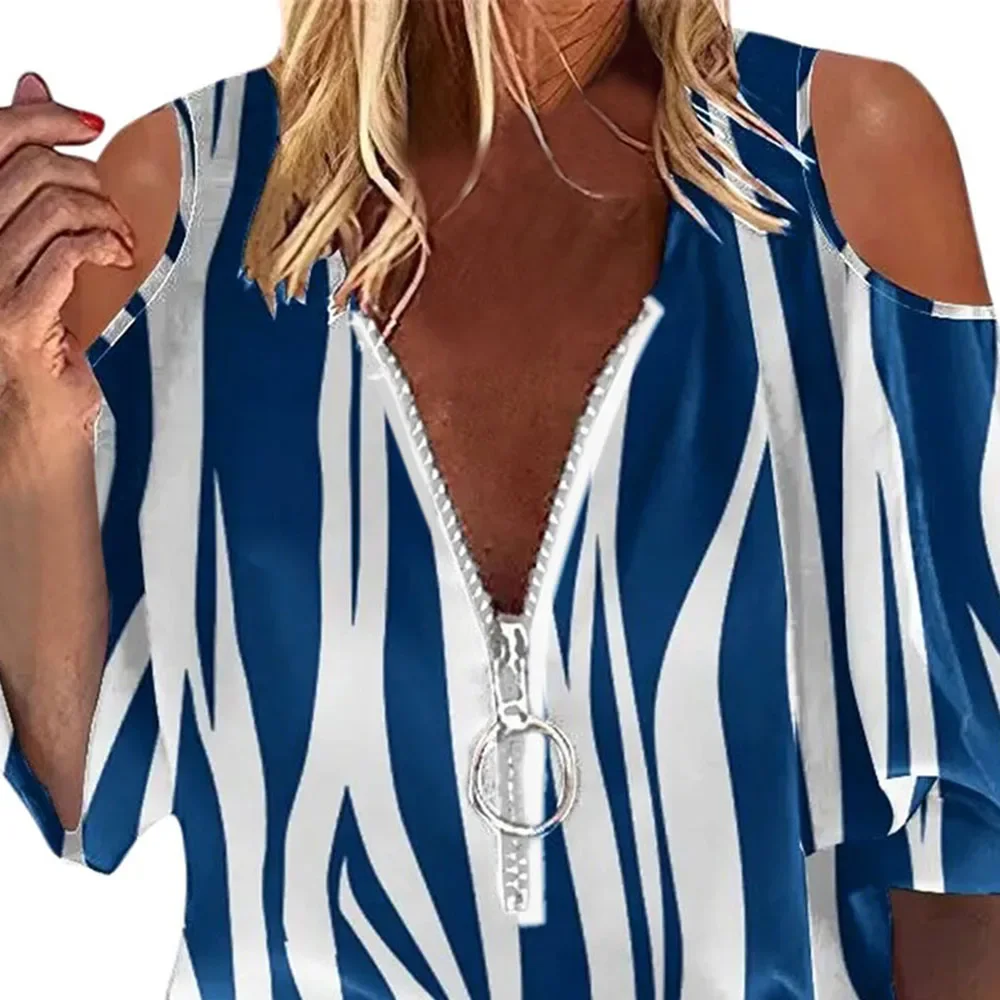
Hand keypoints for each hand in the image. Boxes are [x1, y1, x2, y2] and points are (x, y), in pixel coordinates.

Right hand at [0, 72, 135, 468]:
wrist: (29, 424)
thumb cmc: (33, 344)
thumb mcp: (30, 254)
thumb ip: (31, 187)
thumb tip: (37, 98)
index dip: (40, 118)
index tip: (83, 121)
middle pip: (26, 168)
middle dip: (86, 177)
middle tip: (107, 209)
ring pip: (53, 206)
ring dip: (103, 216)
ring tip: (116, 241)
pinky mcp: (16, 317)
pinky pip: (67, 252)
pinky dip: (104, 244)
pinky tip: (115, 257)